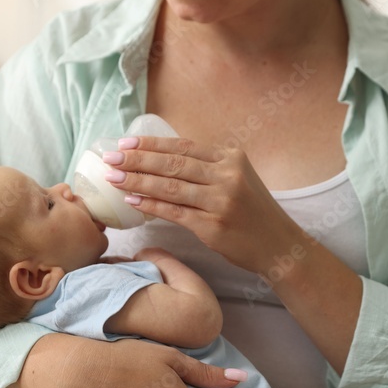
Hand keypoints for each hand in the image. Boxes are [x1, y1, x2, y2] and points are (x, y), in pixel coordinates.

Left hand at [102, 137, 304, 273]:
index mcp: (231, 158)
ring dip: (137, 181)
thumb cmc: (253, 211)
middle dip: (137, 159)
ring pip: (169, 186)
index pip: (183, 146)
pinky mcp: (213, 226)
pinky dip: (151, 205)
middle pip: (172, 163)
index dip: (151, 144)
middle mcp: (226, 175)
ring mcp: (220, 201)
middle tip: (110, 157)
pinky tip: (132, 201)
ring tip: (113, 177)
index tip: (126, 142)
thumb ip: (208, 167)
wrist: (277, 244)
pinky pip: (174, 212)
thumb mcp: (238, 178)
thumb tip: (164, 159)